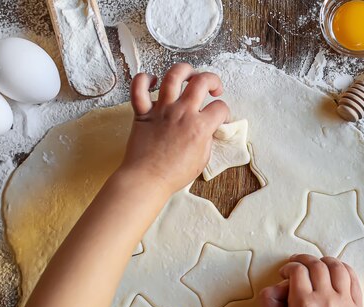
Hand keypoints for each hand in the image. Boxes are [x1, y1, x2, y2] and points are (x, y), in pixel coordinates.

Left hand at [119, 63, 229, 195]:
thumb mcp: (202, 160)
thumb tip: (208, 129)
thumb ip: (207, 140)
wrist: (147, 180)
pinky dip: (145, 79)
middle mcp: (182, 112)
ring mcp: (162, 109)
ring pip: (174, 75)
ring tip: (189, 75)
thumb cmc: (174, 175)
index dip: (225, 112)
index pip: (220, 108)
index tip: (221, 118)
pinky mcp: (143, 112)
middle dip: (213, 80)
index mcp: (200, 127)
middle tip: (213, 88)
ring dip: (185, 70)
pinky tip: (154, 81)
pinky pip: (139, 87)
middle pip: (202, 81)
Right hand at [259, 254, 363, 306]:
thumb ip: (267, 302)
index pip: (298, 271)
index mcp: (304, 306)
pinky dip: (345, 270)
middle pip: (317, 265)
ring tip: (318, 264)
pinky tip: (335, 271)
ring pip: (339, 268)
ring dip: (326, 261)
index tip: (285, 272)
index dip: (289, 267)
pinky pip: (354, 281)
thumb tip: (277, 283)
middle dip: (304, 260)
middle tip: (297, 263)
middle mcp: (327, 302)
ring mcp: (345, 305)